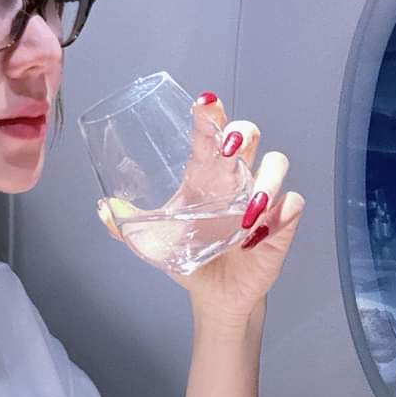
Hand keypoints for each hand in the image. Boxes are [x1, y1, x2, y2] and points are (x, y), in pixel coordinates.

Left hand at [98, 91, 303, 324]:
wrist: (213, 294)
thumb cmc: (188, 256)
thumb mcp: (152, 240)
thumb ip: (126, 223)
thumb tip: (103, 208)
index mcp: (206, 173)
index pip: (211, 133)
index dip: (210, 114)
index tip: (205, 102)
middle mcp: (236, 178)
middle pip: (249, 135)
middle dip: (242, 133)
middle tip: (229, 147)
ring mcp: (261, 199)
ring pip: (276, 165)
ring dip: (267, 179)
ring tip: (249, 208)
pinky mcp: (279, 225)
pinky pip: (292, 205)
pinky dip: (282, 212)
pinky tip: (261, 230)